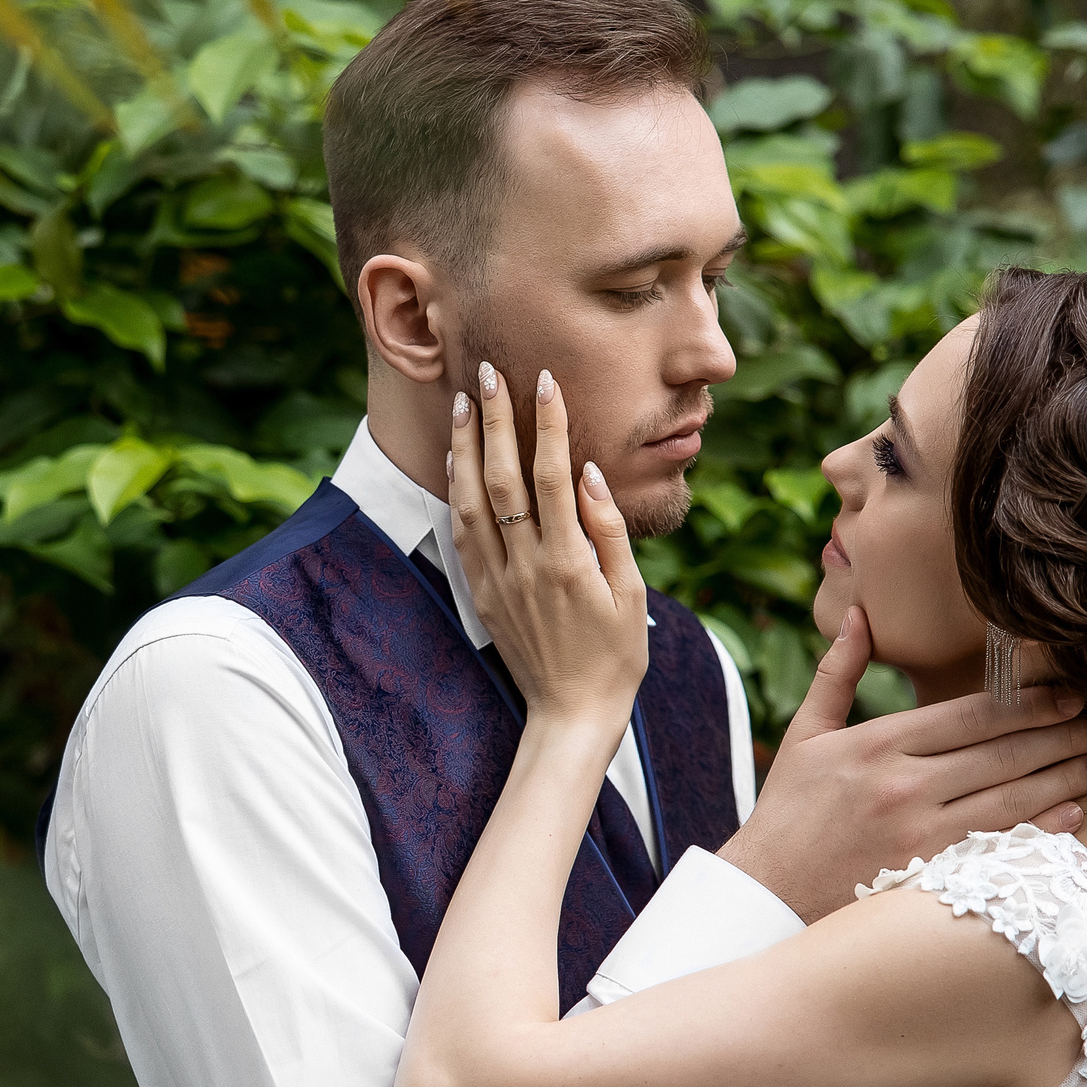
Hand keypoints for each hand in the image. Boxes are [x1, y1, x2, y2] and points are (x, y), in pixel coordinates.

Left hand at [446, 362, 645, 732]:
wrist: (572, 713)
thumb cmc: (616, 654)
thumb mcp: (631, 592)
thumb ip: (609, 529)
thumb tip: (587, 473)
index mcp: (569, 562)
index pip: (553, 476)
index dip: (547, 425)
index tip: (545, 381)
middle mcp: (526, 566)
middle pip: (502, 478)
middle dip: (494, 421)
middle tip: (489, 373)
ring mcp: (497, 580)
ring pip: (470, 501)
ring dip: (464, 448)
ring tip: (463, 402)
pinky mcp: (481, 593)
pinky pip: (461, 532)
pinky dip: (455, 490)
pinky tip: (455, 459)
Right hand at [718, 605, 1086, 919]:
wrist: (767, 892)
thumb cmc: (787, 811)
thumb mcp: (804, 734)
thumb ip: (838, 672)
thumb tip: (858, 613)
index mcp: (877, 743)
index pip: (968, 714)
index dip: (1026, 702)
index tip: (1068, 692)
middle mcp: (903, 784)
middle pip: (999, 752)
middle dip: (1059, 734)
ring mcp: (919, 832)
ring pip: (1009, 797)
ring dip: (1062, 777)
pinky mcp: (928, 873)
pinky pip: (998, 844)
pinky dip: (1041, 828)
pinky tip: (1074, 813)